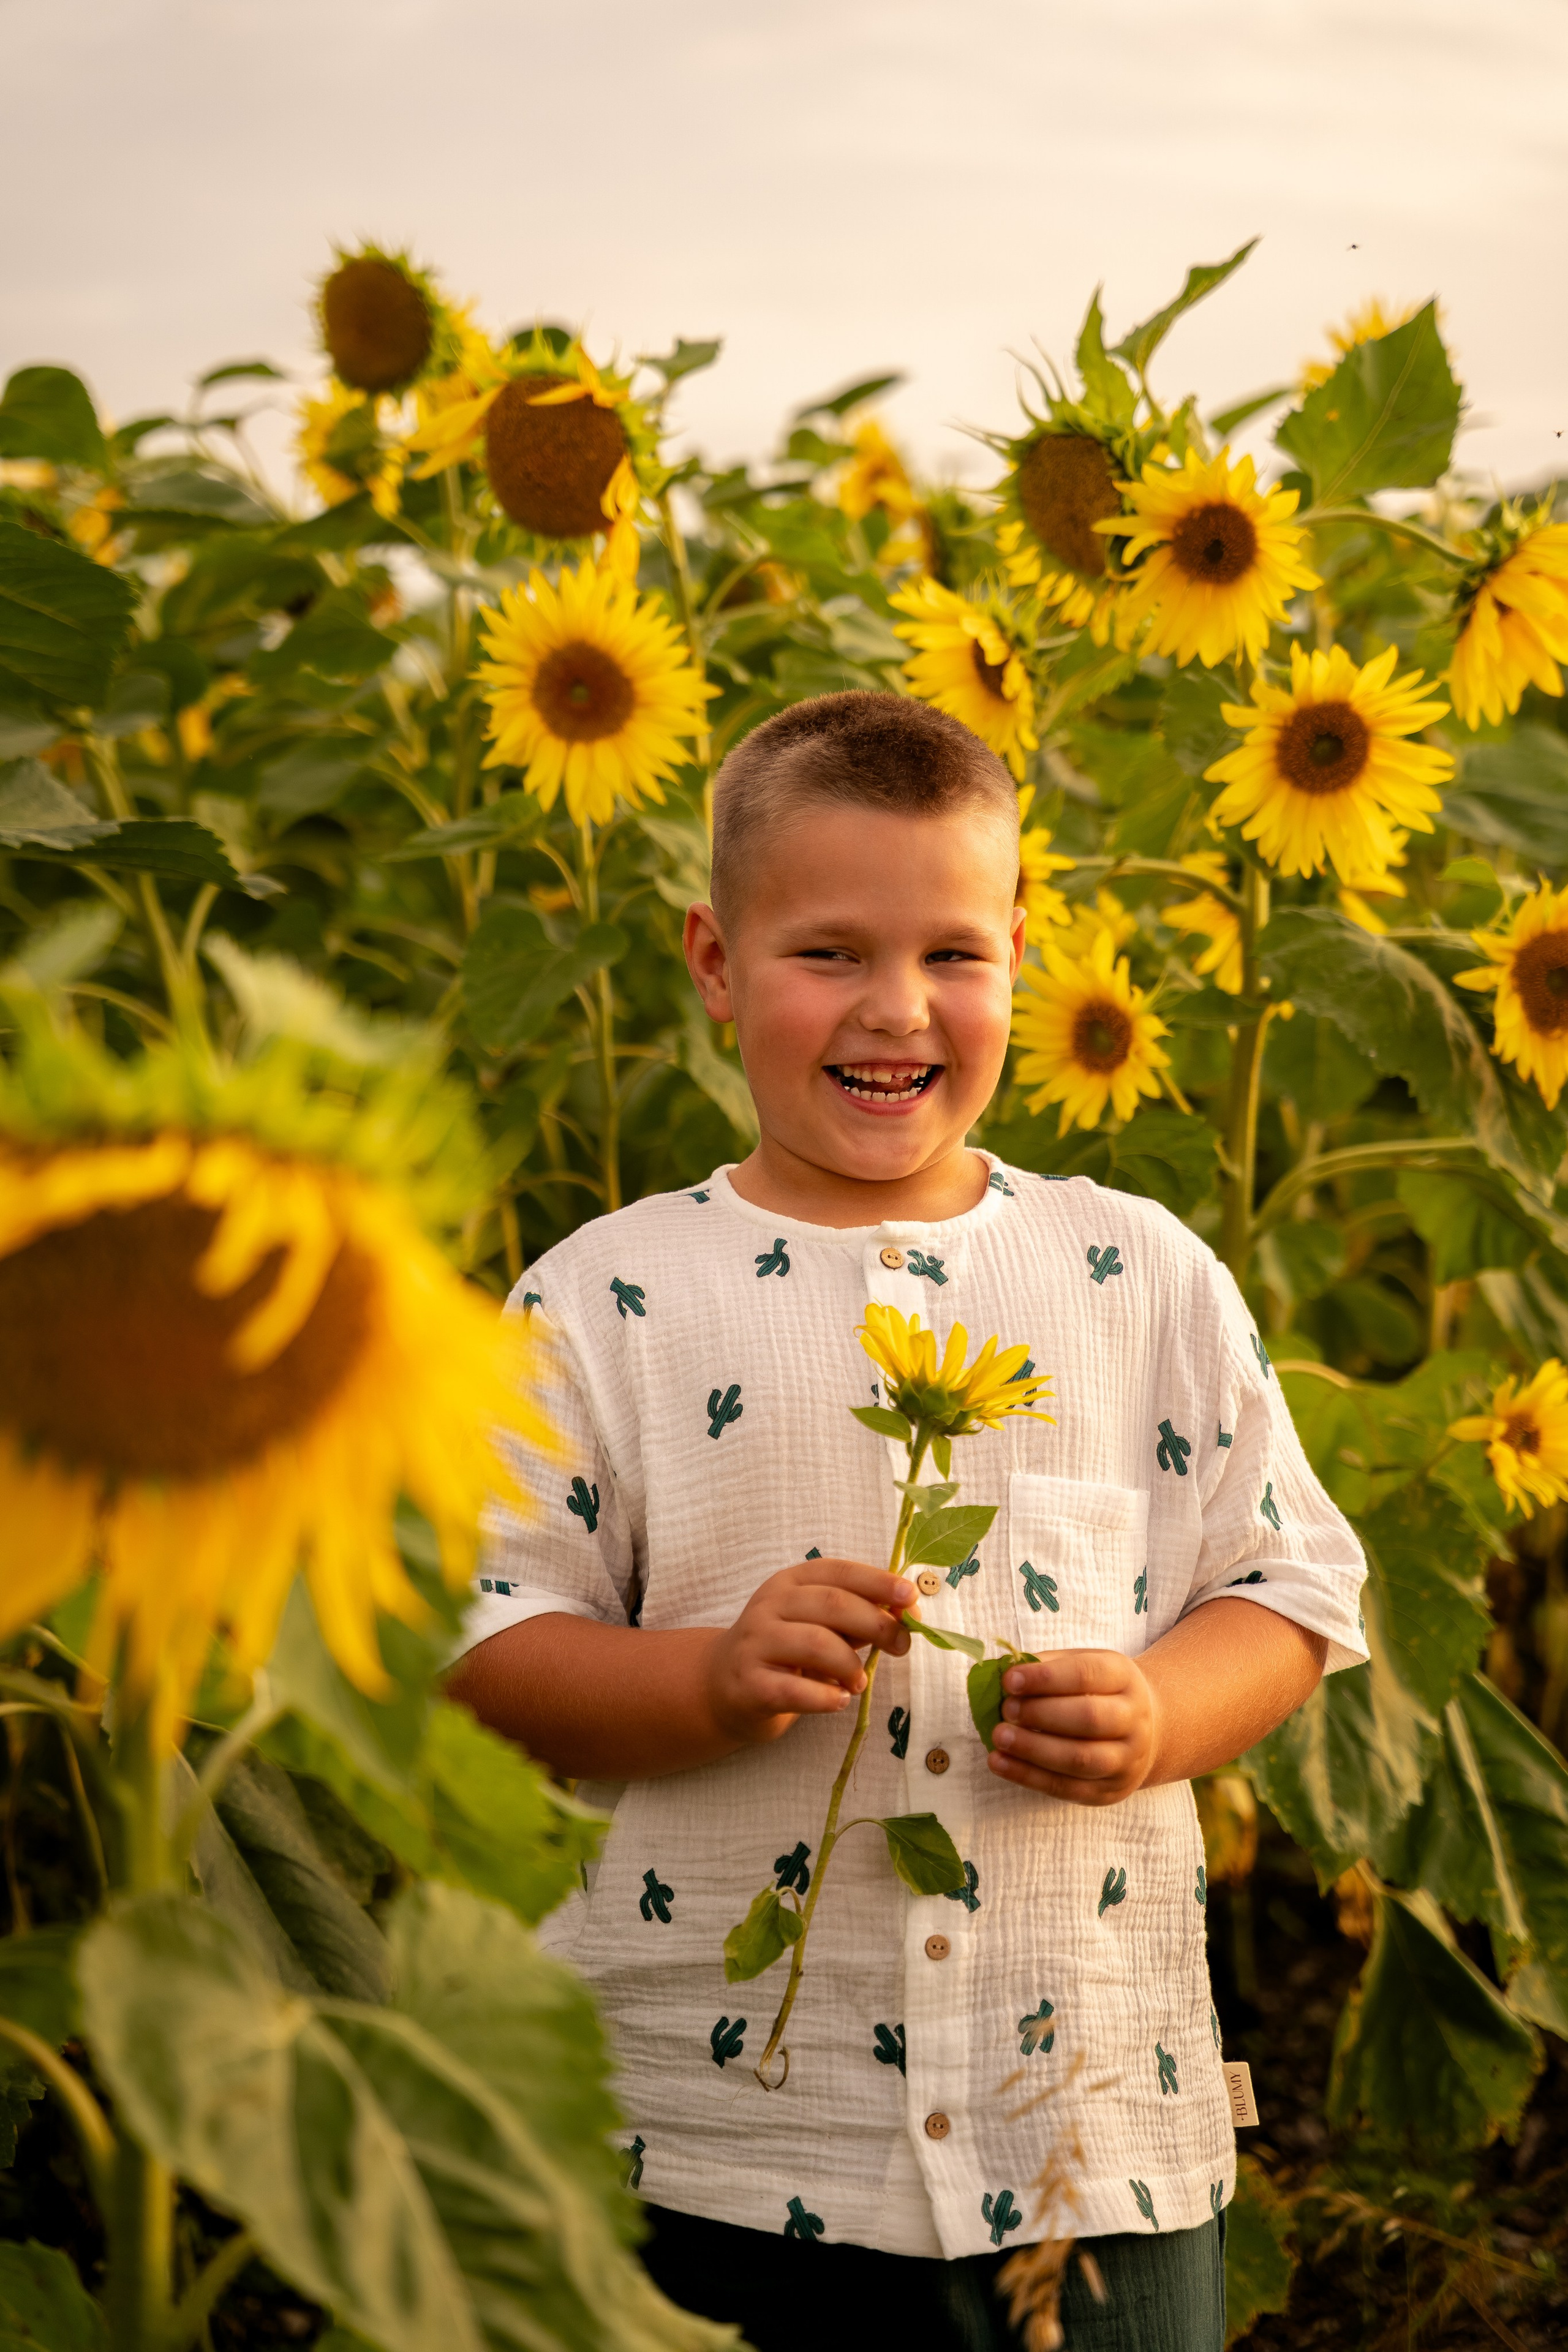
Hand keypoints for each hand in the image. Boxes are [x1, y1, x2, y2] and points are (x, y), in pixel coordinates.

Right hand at [704, 1557, 913, 1746]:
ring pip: (816, 1644)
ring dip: (851, 1665)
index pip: (839, 1572)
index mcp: (790, 1582)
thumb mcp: (817, 1624)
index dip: (878, 1582)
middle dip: (876, 1623)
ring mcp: (755, 1643)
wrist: (721, 1684)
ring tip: (860, 1682)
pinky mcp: (748, 1684)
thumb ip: (856, 1617)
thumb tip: (906, 1615)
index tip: (910, 1598)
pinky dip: (827, 1698)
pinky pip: (795, 1690)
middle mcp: (769, 1605)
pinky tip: (839, 1701)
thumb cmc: (785, 1651)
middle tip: (901, 1645)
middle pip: (832, 1604)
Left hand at [988, 1649, 1158, 1804]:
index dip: (1045, 1678)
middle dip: (1041, 1714)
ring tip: (999, 1737)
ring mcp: (1126, 1759)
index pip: (1086, 1674)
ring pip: (1080, 1759)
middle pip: (1089, 1718)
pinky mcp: (1109, 1791)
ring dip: (1033, 1749)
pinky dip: (1028, 1776)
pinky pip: (1067, 1788)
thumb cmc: (1097, 1691)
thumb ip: (1046, 1666)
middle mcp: (1134, 1719)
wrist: (1144, 1732)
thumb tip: (1003, 1672)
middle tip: (1005, 1710)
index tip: (1009, 1680)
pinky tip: (999, 1763)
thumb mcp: (1081, 1665)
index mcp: (1124, 1677)